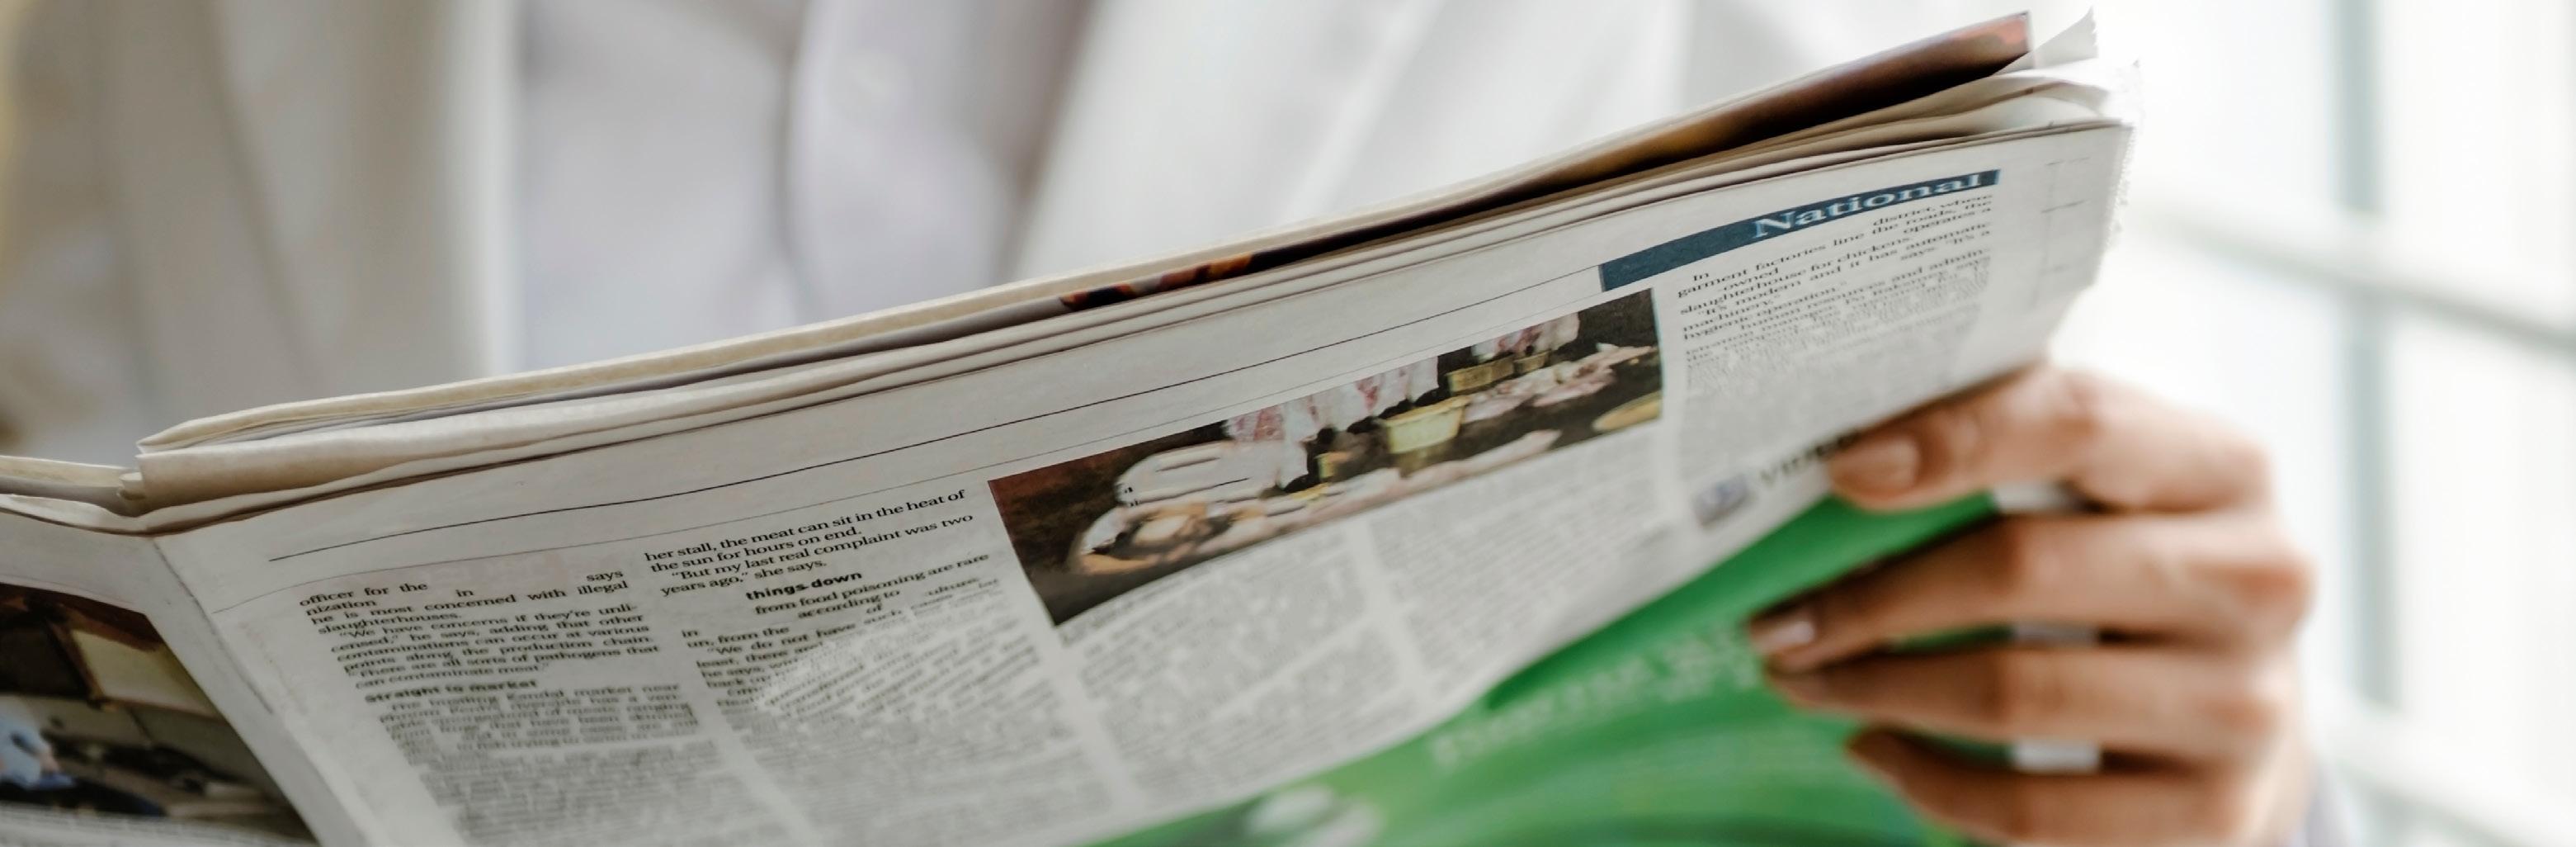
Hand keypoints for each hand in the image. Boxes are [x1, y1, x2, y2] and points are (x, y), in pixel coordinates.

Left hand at [1748, 366, 2314, 846]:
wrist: (2238, 710)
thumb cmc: (2128, 567)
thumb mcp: (2102, 487)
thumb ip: (2002, 443)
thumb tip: (1841, 449)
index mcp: (2222, 467)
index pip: (2076, 421)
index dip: (1949, 439)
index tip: (1839, 471)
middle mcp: (2256, 579)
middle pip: (2022, 568)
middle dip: (1871, 597)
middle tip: (1777, 620)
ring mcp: (2243, 705)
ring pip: (2012, 693)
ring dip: (1876, 689)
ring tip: (1803, 679)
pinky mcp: (2213, 813)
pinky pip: (2029, 811)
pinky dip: (1926, 781)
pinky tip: (1874, 748)